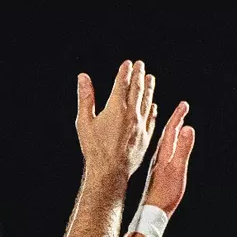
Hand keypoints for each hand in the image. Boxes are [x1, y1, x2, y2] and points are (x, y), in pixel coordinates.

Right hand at [76, 60, 155, 180]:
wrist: (110, 172)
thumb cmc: (94, 148)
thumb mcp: (84, 121)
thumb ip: (86, 97)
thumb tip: (83, 77)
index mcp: (116, 108)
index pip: (122, 84)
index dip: (125, 72)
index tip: (128, 64)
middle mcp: (132, 115)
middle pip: (138, 90)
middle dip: (139, 76)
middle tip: (141, 65)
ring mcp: (141, 126)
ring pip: (147, 102)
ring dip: (149, 89)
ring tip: (151, 78)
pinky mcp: (146, 137)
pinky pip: (152, 119)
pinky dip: (152, 110)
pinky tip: (153, 105)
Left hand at [140, 102, 194, 214]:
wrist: (152, 212)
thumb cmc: (165, 194)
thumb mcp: (177, 170)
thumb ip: (182, 149)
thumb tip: (188, 128)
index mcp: (163, 154)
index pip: (171, 130)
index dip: (177, 117)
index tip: (184, 104)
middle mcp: (158, 156)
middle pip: (166, 133)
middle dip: (175, 119)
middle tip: (182, 108)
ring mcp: (157, 164)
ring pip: (163, 141)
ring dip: (171, 130)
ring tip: (175, 122)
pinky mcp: (157, 172)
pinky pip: (162, 151)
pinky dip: (167, 143)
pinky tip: (166, 146)